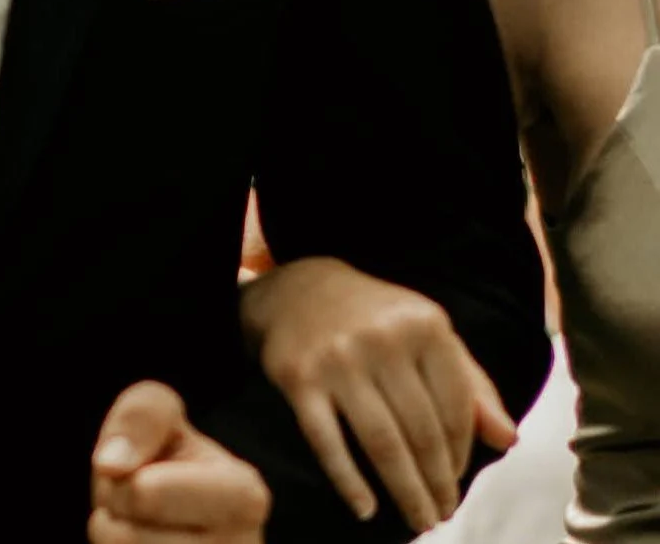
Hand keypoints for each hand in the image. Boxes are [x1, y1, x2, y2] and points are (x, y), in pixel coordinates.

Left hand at [92, 383, 268, 541]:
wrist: (179, 522)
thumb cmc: (166, 465)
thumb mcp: (161, 418)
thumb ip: (141, 416)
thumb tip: (112, 464)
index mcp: (245, 495)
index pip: (142, 492)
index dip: (119, 481)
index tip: (142, 477)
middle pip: (122, 540)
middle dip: (111, 518)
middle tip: (139, 511)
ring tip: (142, 535)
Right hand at [240, 256, 516, 532]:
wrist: (301, 288)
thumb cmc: (378, 320)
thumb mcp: (428, 335)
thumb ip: (471, 385)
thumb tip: (508, 440)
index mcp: (422, 324)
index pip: (455, 408)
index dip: (461, 453)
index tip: (456, 480)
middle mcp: (381, 337)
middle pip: (421, 432)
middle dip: (437, 483)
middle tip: (442, 513)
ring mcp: (337, 357)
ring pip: (381, 443)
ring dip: (405, 491)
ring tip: (419, 519)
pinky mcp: (298, 377)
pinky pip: (327, 441)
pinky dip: (348, 481)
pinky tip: (366, 508)